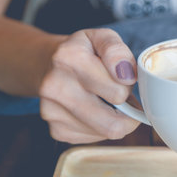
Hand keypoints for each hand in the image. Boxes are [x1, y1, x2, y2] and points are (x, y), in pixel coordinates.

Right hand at [39, 28, 140, 143]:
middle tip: (122, 95)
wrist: (48, 63)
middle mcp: (55, 87)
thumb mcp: (103, 38)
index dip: (128, 87)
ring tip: (107, 100)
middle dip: (127, 111)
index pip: (118, 93)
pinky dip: (102, 126)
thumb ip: (117, 51)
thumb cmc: (83, 51)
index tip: (124, 78)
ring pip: (106, 133)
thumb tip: (127, 75)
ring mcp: (52, 112)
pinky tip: (94, 109)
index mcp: (69, 58)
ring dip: (115, 119)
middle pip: (112, 123)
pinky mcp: (56, 130)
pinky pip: (95, 138)